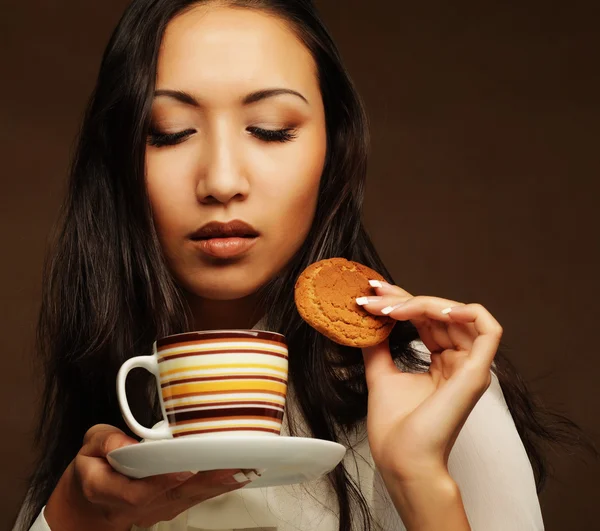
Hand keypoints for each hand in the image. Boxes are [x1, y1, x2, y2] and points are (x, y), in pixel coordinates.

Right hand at [45, 424, 254, 530]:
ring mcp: (154, 511)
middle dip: (207, 481)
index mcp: (107, 490)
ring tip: (244, 468)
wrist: (89, 504)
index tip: (185, 469)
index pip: (137, 491)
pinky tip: (239, 475)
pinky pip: (196, 499)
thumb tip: (126, 442)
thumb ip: (106, 442)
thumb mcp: (88, 446)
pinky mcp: (169, 508)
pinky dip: (219, 487)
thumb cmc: (92, 469)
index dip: (163, 481)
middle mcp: (135, 507)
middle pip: (174, 497)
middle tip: (233, 466)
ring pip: (190, 500)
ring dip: (219, 485)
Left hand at [358, 281, 502, 482]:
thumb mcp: (382, 374)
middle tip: (374, 295)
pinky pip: (488, 330)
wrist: (402, 458)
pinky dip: (467, 312)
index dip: (403, 301)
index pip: (426, 320)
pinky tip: (436, 310)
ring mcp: (470, 367)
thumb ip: (379, 345)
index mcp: (441, 364)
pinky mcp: (477, 373)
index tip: (372, 292)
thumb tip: (368, 319)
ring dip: (423, 304)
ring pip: (458, 315)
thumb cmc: (394, 428)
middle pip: (440, 314)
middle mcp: (458, 363)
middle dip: (405, 298)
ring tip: (390, 309)